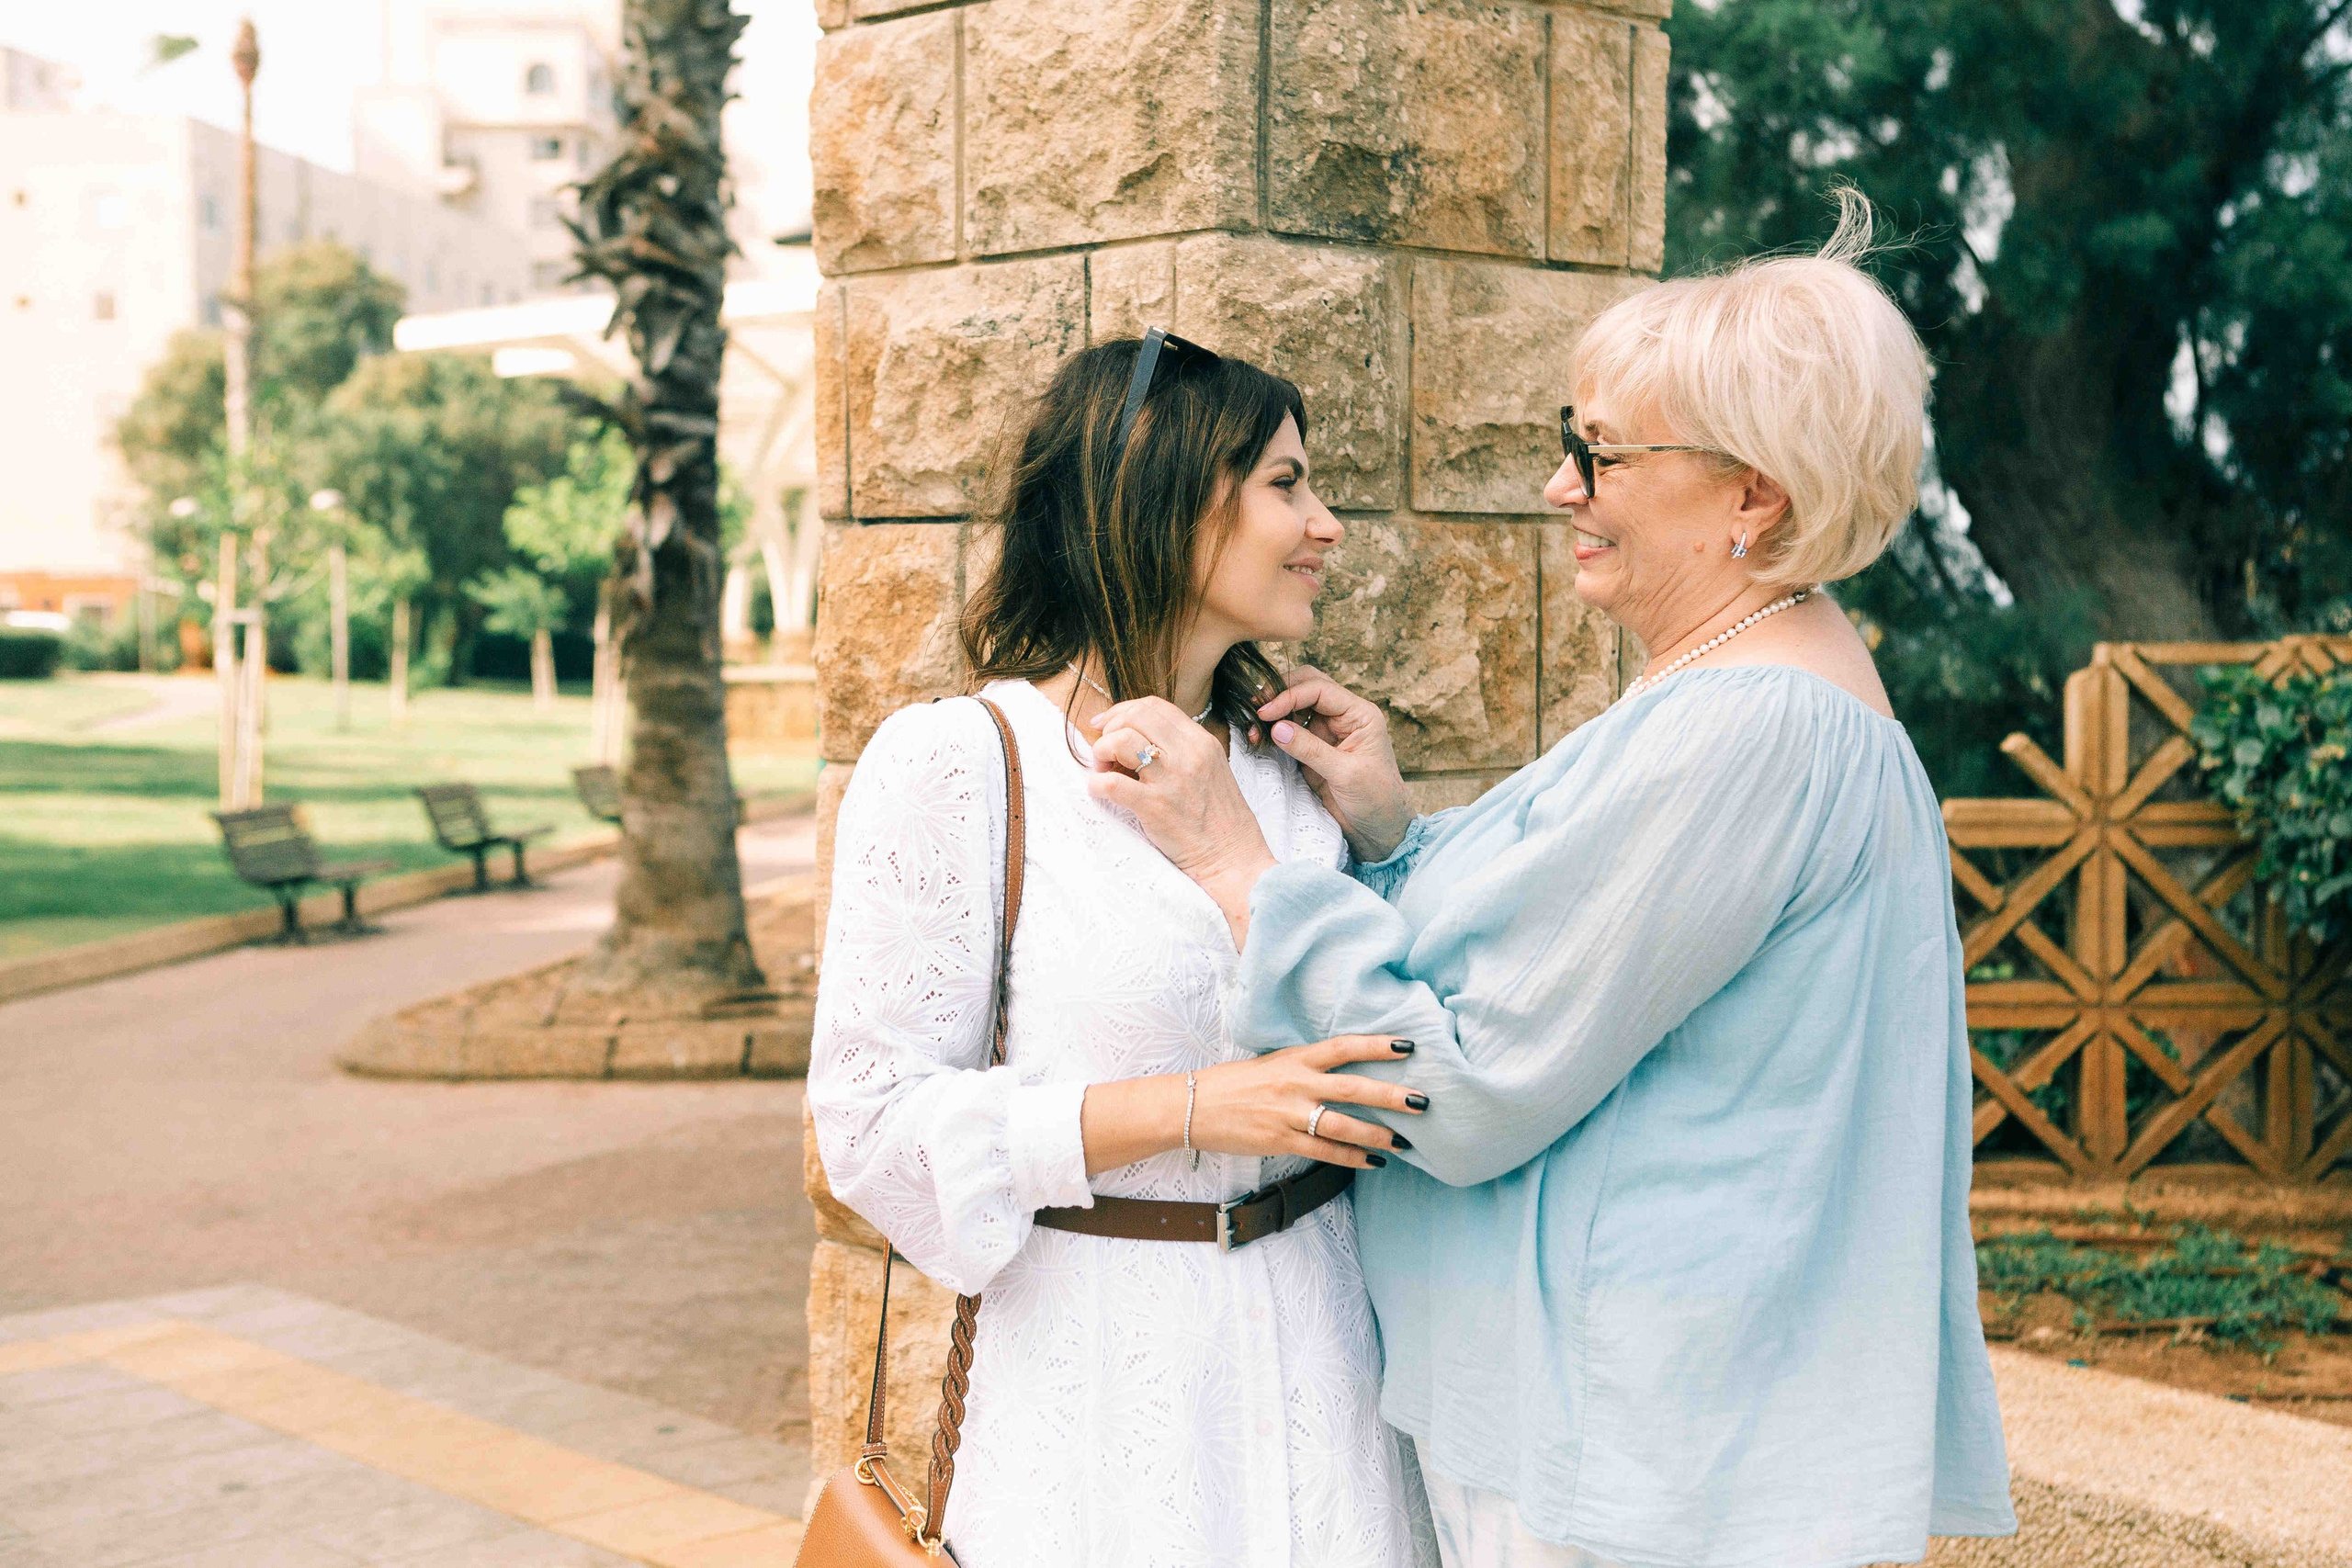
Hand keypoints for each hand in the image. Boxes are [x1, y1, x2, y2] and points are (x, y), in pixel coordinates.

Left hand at [1086, 697, 1277, 941]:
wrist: (1234, 859)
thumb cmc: (1221, 821)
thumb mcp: (1211, 771)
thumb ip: (1182, 751)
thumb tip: (1139, 740)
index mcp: (1202, 742)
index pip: (1155, 707)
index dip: (1124, 711)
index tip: (1108, 725)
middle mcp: (1188, 754)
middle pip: (1136, 717)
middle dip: (1111, 728)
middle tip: (1104, 751)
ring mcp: (1172, 780)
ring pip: (1121, 742)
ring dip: (1101, 753)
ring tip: (1103, 770)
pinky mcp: (1156, 808)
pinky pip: (1113, 784)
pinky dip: (1097, 784)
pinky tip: (1099, 791)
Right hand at [1192, 1035, 1428, 1167]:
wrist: (1193, 1106)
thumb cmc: (1233, 1083)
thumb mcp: (1272, 1063)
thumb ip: (1305, 1065)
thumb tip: (1340, 1067)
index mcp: (1295, 1058)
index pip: (1344, 1047)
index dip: (1377, 1045)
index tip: (1408, 1046)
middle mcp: (1296, 1083)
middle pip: (1353, 1088)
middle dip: (1391, 1095)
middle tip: (1423, 1101)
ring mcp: (1288, 1114)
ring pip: (1343, 1125)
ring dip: (1377, 1134)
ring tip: (1404, 1142)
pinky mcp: (1280, 1141)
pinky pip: (1324, 1152)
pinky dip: (1351, 1158)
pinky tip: (1373, 1162)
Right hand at [1254, 668, 1413, 861]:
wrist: (1379, 830)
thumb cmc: (1376, 799)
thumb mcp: (1345, 774)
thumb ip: (1311, 749)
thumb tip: (1276, 727)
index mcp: (1359, 714)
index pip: (1319, 689)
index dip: (1289, 695)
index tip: (1265, 712)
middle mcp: (1342, 717)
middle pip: (1307, 686)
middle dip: (1279, 692)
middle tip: (1254, 707)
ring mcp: (1326, 732)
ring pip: (1295, 706)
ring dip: (1274, 711)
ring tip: (1252, 725)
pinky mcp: (1312, 749)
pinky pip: (1289, 731)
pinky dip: (1273, 730)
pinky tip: (1258, 737)